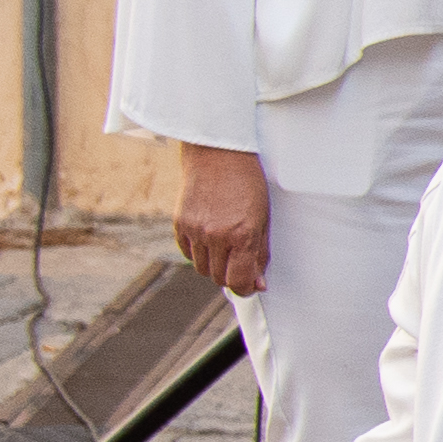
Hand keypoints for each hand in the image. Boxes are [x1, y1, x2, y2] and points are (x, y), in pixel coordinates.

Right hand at [170, 146, 272, 297]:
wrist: (217, 153)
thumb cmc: (246, 182)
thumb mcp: (263, 218)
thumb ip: (260, 254)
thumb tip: (257, 283)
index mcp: (242, 234)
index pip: (238, 281)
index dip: (245, 288)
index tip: (250, 284)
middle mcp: (215, 235)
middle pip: (219, 278)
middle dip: (232, 275)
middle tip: (240, 262)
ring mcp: (194, 230)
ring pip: (202, 269)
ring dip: (215, 265)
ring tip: (225, 246)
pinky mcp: (179, 224)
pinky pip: (188, 254)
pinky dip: (199, 253)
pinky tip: (209, 238)